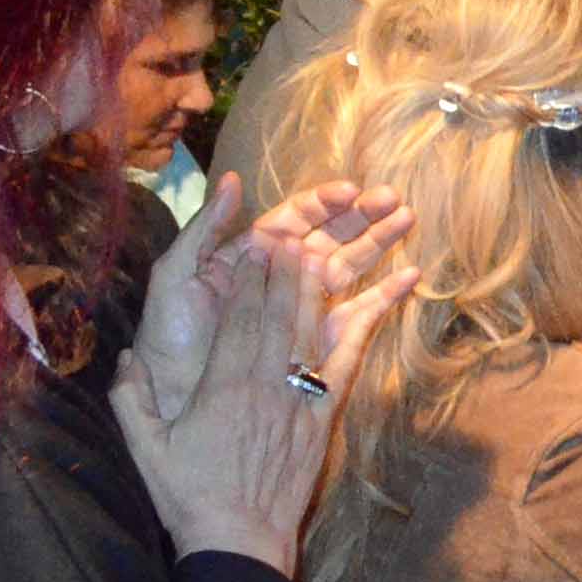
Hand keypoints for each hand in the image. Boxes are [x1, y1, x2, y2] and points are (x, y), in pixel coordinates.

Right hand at [111, 211, 414, 575]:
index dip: (248, 276)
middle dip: (284, 267)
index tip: (253, 242)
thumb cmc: (189, 496)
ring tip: (321, 247)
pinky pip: (346, 362)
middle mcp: (265, 384)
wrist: (241, 540)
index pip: (237, 317)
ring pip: (312, 329)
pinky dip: (365, 325)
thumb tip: (125, 356)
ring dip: (317, 285)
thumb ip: (131, 400)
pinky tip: (379, 298)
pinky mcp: (323, 415)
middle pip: (278, 312)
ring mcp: (299, 398)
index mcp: (221, 387)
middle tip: (291, 229)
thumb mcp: (146, 449)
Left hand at [139, 176, 415, 419]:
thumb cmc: (170, 337)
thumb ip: (205, 227)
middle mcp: (281, 277)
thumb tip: (234, 180)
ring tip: (408, 218)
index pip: (295, 219)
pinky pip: (359, 313)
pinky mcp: (319, 341)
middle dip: (362, 215)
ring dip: (379, 241)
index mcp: (251, 255)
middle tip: (393, 199)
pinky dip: (386, 294)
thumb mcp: (176, 274)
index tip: (351, 192)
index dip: (324, 203)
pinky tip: (410, 275)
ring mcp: (302, 308)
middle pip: (330, 236)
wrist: (175, 400)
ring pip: (350, 265)